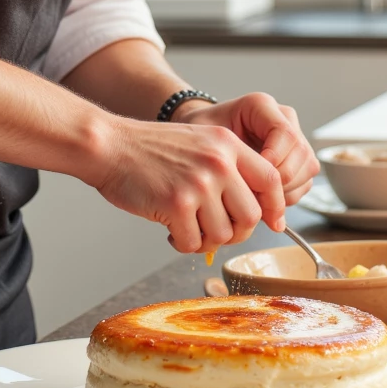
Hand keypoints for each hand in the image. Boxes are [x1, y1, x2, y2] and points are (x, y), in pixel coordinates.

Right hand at [93, 117, 285, 252]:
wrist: (111, 146)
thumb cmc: (151, 150)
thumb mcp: (200, 143)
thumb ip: (230, 168)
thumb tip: (258, 211)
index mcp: (227, 144)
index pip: (271, 179)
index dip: (275, 206)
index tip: (272, 222)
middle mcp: (218, 163)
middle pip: (250, 216)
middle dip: (235, 232)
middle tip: (213, 229)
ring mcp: (198, 183)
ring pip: (223, 234)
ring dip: (205, 240)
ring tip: (187, 227)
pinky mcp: (176, 204)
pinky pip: (193, 243)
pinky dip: (182, 244)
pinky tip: (170, 230)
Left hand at [176, 93, 318, 206]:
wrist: (201, 141)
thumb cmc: (200, 136)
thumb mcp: (205, 139)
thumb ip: (228, 158)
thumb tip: (248, 193)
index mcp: (261, 106)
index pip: (285, 133)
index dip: (274, 160)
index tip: (251, 177)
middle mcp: (283, 119)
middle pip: (302, 152)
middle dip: (280, 180)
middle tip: (253, 195)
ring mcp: (293, 139)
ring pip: (308, 168)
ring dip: (285, 191)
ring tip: (256, 198)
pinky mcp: (297, 160)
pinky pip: (304, 182)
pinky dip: (287, 197)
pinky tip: (263, 200)